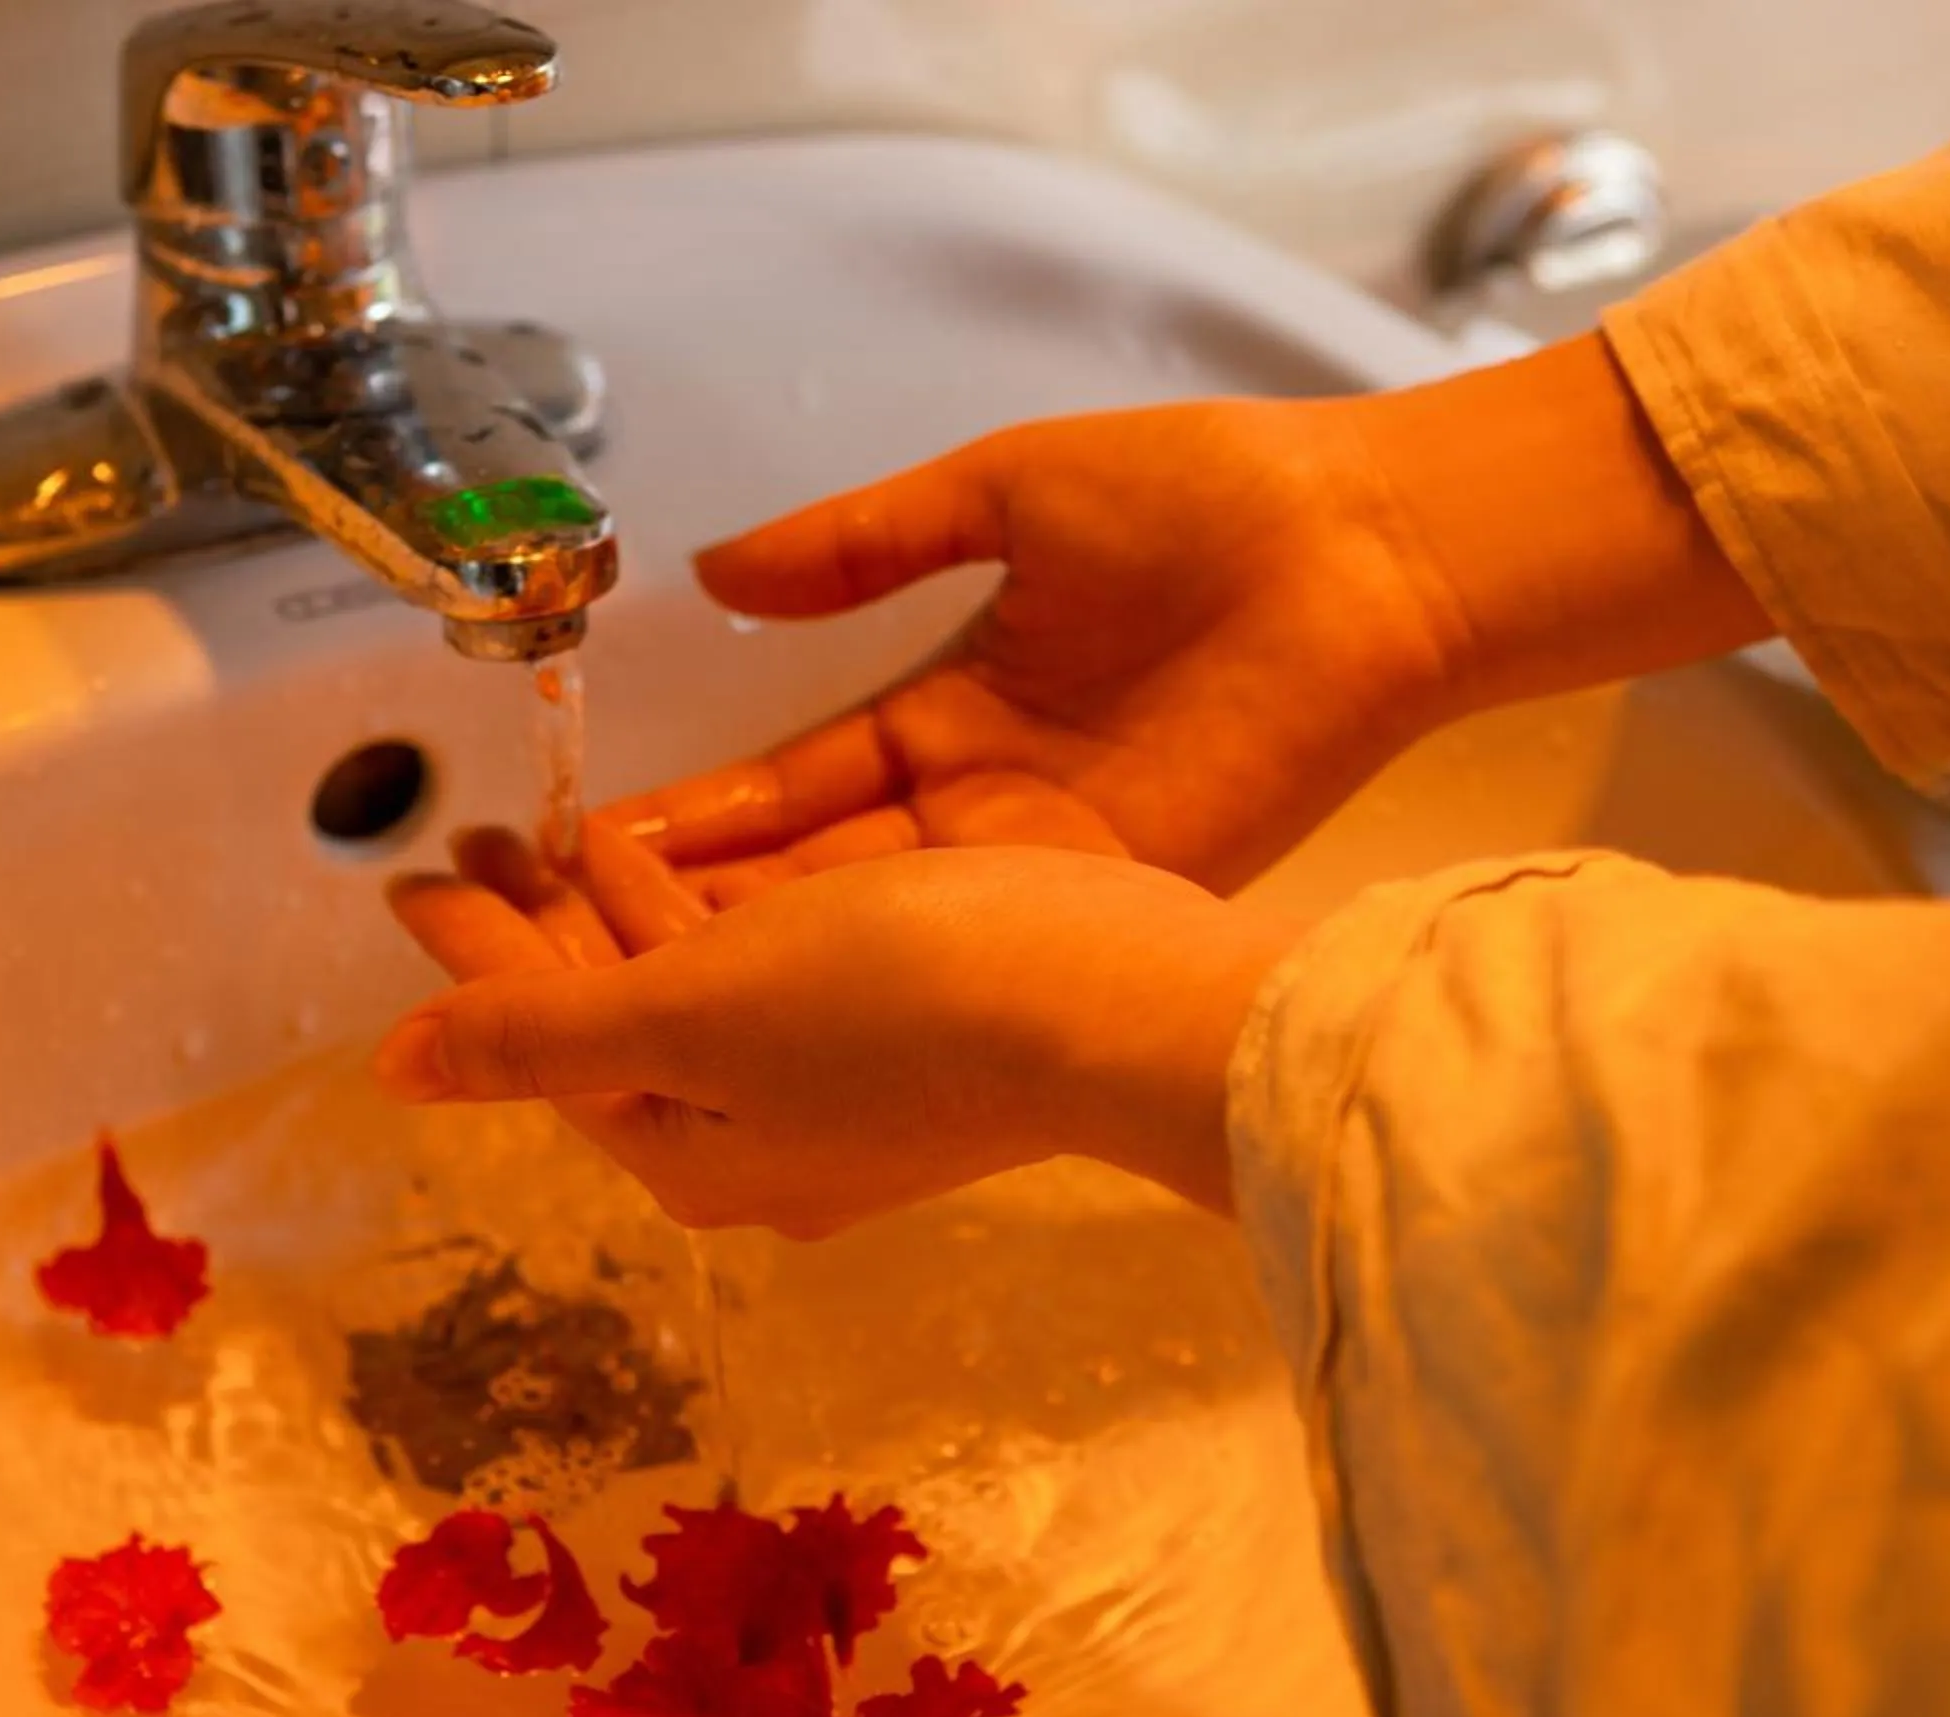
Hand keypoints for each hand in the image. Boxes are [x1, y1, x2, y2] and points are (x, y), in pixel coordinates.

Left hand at [378, 828, 1303, 1235]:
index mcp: (694, 1153)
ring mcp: (843, 1091)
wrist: (1123, 1004)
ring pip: (695, 986)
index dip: (473, 956)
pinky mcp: (912, 1027)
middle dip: (541, 927)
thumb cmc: (895, 1004)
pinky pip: (770, 964)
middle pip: (614, 1021)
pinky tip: (689, 845)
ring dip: (624, 904)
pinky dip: (714, 904)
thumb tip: (394, 1073)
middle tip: (480, 829)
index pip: (545, 1045)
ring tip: (565, 818)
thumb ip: (538, 1033)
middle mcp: (762, 1143)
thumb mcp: (690, 1012)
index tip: (409, 873)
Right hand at [610, 336, 1770, 896]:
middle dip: (709, 908)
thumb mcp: (996, 495)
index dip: (705, 812)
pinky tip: (783, 988)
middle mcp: (983, 801)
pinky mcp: (1112, 890)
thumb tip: (714, 571)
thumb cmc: (1200, 498)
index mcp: (952, 706)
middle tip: (584, 946)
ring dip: (774, 951)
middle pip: (820, 871)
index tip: (592, 843)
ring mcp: (1045, 859)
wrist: (1366, 542)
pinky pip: (975, 933)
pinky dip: (883, 960)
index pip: (798, 778)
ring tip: (647, 983)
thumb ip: (858, 543)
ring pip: (881, 921)